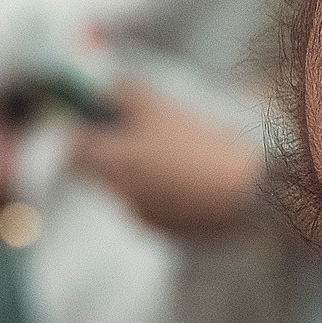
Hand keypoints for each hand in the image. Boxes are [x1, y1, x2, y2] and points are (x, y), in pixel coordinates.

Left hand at [69, 80, 262, 238]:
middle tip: (146, 133)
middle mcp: (120, 196)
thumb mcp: (161, 107)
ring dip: (142, 174)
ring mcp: (144, 217)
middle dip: (117, 151)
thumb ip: (125, 93)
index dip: (85, 131)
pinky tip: (194, 181)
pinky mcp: (169, 231)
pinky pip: (155, 208)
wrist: (248, 192)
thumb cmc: (202, 146)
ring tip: (179, 157)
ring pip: (129, 190)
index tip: (102, 119)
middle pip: (101, 171)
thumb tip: (104, 90)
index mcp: (113, 164)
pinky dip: (166, 194)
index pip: (73, 149)